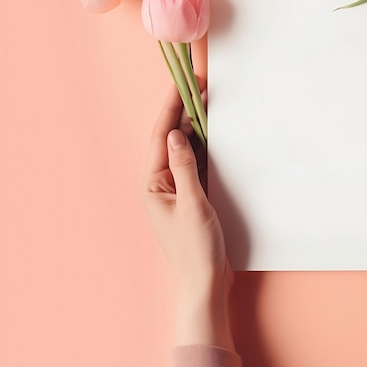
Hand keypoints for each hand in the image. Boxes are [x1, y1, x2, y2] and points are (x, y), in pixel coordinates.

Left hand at [144, 85, 233, 347]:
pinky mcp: (193, 196)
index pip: (161, 137)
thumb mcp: (192, 203)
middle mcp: (162, 184)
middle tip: (197, 84)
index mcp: (154, 185)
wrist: (206, 282)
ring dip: (195, 126)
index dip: (171, 108)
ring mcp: (178, 189)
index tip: (181, 84)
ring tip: (206, 100)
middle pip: (172, 139)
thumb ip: (185, 166)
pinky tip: (213, 132)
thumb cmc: (195, 248)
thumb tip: (177, 134)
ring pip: (185, 149)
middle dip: (183, 111)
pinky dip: (204, 147)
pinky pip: (196, 164)